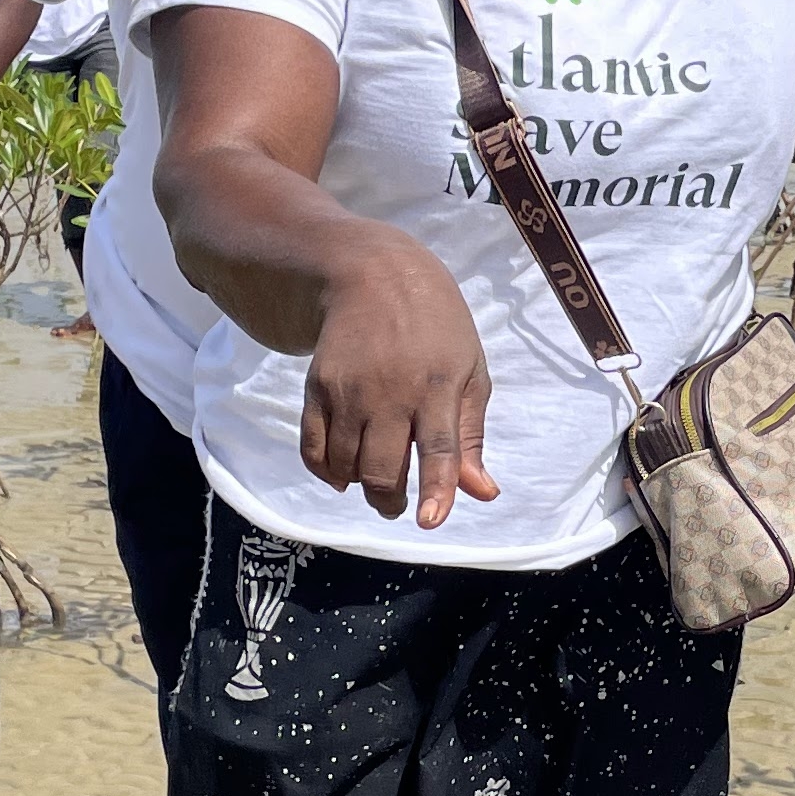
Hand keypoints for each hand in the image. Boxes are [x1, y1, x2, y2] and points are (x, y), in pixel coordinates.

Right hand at [301, 230, 500, 527]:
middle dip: (390, 501)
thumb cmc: (434, 326)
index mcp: (437, 386)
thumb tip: (482, 493)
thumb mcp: (468, 369)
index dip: (436, 489)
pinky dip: (325, 470)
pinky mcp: (316, 387)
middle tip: (398, 505)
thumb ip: (472, 435)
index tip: (430, 521)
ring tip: (373, 481)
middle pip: (383, 469)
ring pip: (346, 465)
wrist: (370, 274)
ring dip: (359, 486)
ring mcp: (348, 391)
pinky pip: (313, 448)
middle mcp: (390, 391)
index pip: (438, 448)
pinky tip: (340, 472)